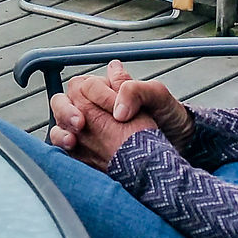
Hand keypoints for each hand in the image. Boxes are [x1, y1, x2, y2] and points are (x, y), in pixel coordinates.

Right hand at [48, 61, 194, 153]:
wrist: (178, 146)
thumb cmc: (169, 116)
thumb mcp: (158, 96)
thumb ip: (136, 91)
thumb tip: (117, 109)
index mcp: (106, 89)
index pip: (83, 85)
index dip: (95, 95)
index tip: (114, 111)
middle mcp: (91, 108)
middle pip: (62, 102)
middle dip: (66, 111)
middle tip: (81, 123)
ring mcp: (86, 131)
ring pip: (59, 125)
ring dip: (61, 129)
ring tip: (73, 139)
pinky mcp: (86, 152)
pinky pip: (65, 149)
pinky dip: (62, 149)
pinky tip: (72, 150)